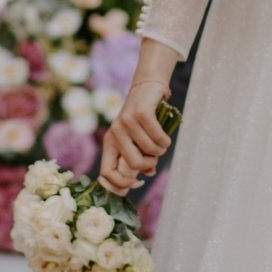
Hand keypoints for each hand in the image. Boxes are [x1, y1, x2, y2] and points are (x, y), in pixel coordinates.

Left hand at [99, 40, 180, 194]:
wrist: (146, 88)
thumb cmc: (142, 119)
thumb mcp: (136, 139)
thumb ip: (139, 157)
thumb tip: (147, 173)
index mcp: (109, 142)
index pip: (106, 172)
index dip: (121, 183)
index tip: (137, 182)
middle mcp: (115, 132)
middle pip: (133, 163)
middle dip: (149, 163)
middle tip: (155, 156)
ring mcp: (126, 122)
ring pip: (149, 150)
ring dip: (161, 150)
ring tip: (162, 143)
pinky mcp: (141, 113)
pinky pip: (158, 137)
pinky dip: (165, 141)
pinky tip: (166, 138)